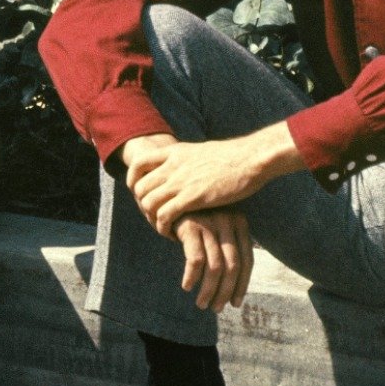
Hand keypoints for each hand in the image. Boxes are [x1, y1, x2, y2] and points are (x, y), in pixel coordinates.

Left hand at [126, 124, 301, 237]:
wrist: (250, 158)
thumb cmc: (234, 157)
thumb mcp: (202, 151)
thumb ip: (189, 160)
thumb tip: (188, 166)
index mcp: (175, 152)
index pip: (139, 163)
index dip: (134, 180)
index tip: (140, 193)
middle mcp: (173, 166)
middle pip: (140, 187)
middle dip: (142, 204)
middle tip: (154, 216)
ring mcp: (180, 181)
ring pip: (148, 202)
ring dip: (152, 219)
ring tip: (163, 227)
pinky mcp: (191, 198)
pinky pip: (164, 215)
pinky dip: (163, 227)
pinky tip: (172, 234)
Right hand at [174, 209, 252, 311]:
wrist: (170, 196)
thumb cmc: (196, 217)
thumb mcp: (217, 227)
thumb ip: (227, 247)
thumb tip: (233, 286)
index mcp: (240, 223)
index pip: (247, 260)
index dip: (242, 285)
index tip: (236, 303)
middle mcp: (228, 222)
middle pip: (232, 266)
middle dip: (225, 292)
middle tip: (217, 308)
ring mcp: (209, 223)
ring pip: (215, 267)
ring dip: (208, 290)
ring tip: (202, 303)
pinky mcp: (190, 226)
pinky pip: (195, 260)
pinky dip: (192, 277)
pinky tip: (186, 286)